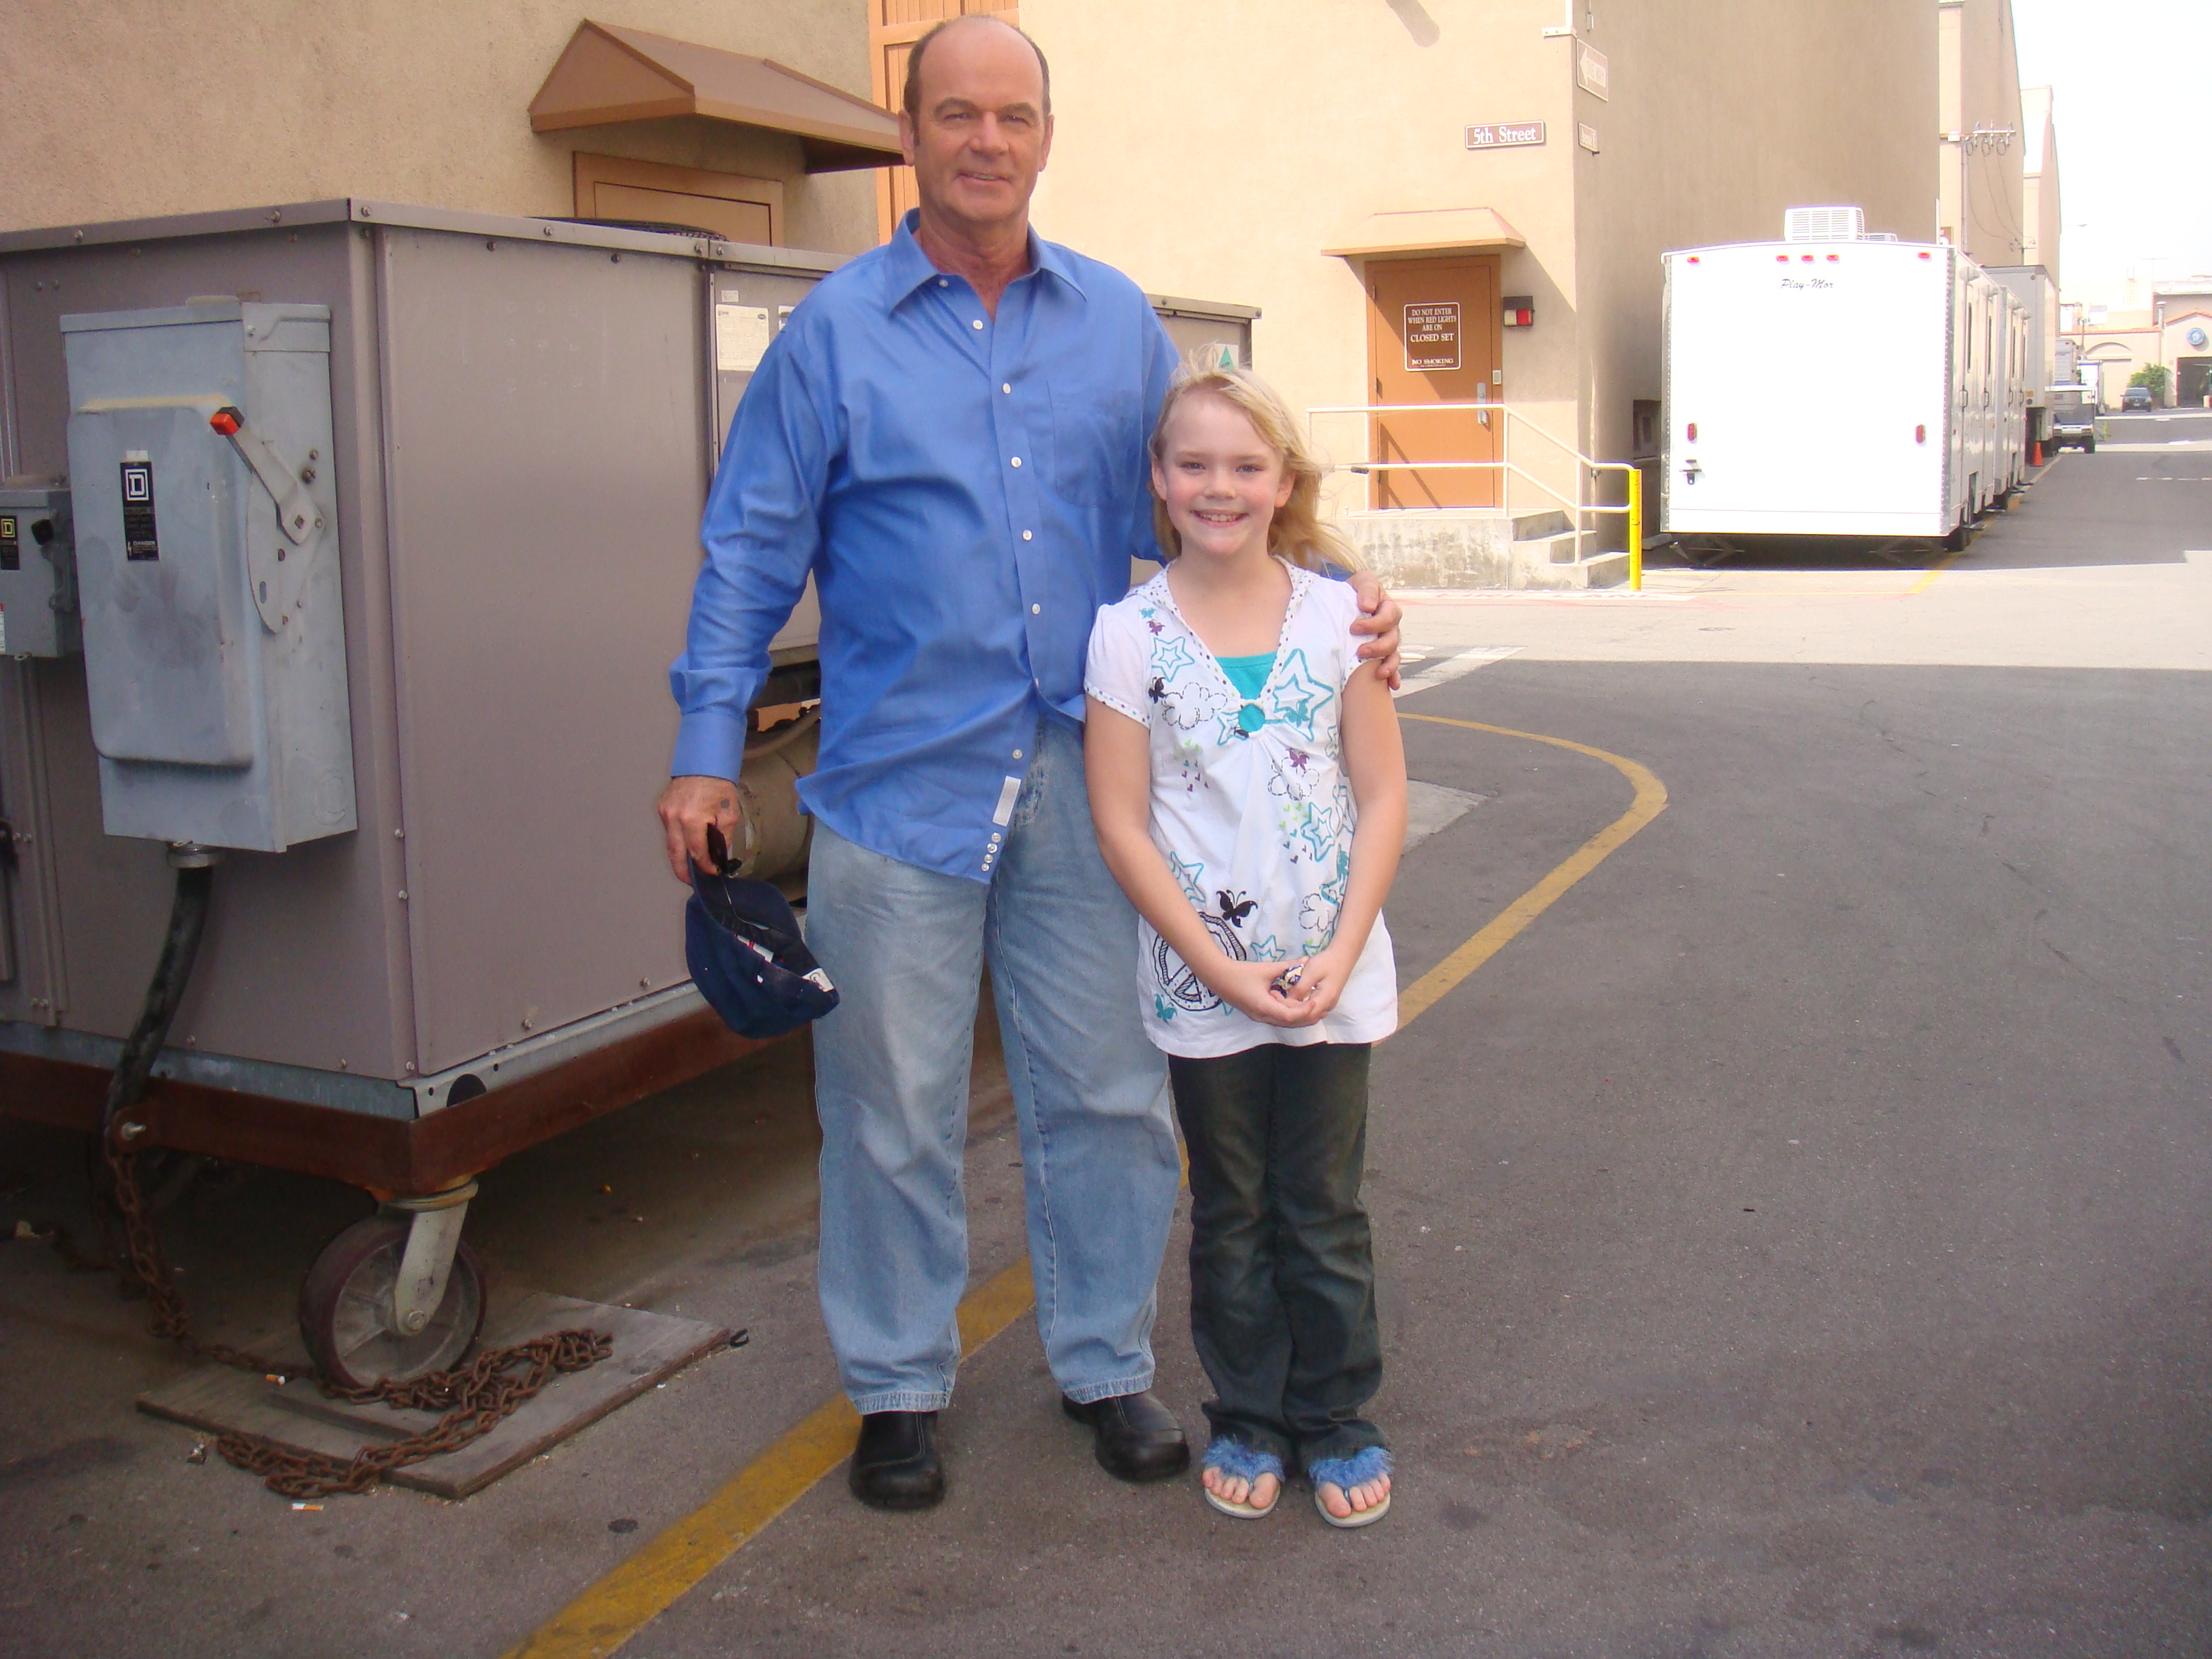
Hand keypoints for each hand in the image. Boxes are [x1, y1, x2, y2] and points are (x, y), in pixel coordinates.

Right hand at [657, 774, 744, 884]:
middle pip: (675, 854)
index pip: (696, 852)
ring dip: (679, 857)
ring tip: (690, 867)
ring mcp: (665, 813)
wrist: (703, 763)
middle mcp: (674, 818)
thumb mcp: (729, 814)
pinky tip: (687, 846)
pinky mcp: (662, 808)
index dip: (704, 866)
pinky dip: (677, 841)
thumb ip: (723, 838)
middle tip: (692, 882)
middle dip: (683, 872)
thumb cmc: (719, 786)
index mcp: (692, 819)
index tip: (712, 872)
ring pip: (670, 844)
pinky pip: (669, 831)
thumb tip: (719, 856)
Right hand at [1203, 958, 1326, 1027]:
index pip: (1290, 1016)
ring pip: (1283, 1022)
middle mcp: (1262, 1015)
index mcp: (1264, 1006)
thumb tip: (1305, 960)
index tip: (1315, 1001)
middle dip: (1306, 1016)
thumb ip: (1287, 966)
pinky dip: (1288, 1013)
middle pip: (1289, 1023)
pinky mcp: (1257, 1013)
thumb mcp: (1266, 968)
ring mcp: (1258, 1016)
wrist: (1217, 977)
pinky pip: (1276, 1017)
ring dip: (1298, 1016)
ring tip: (1313, 1008)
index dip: (1304, 1010)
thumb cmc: (1241, 973)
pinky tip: (1296, 1005)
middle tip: (1322, 1009)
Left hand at [1279, 946, 1354, 1022]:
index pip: (1306, 1014)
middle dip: (1292, 1012)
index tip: (1279, 1000)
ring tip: (1283, 1002)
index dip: (1292, 1010)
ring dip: (1297, 1011)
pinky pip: (1313, 1009)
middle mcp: (1328, 1005)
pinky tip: (1292, 1000)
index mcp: (1326, 999)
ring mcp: (1329, 1004)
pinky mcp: (1327, 1000)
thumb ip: (1300, 987)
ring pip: (1311, 1014)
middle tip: (1278, 1001)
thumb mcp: (1311, 972)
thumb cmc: (1327, 962)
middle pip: (1308, 1017)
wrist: (1343, 956)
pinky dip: (1302, 1007)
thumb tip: (1288, 1000)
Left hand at [1345, 569, 1403, 689]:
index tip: (1353, 628)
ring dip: (1388, 665)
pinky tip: (1392, 685)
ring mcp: (1387, 642)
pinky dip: (1393, 676)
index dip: (1374, 624)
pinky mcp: (1381, 655)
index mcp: (1388, 608)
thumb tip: (1367, 606)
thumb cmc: (1353, 591)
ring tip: (1378, 674)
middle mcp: (1390, 627)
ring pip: (1394, 655)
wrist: (1342, 601)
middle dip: (1378, 647)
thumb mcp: (1361, 581)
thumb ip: (1367, 589)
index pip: (1389, 616)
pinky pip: (1392, 667)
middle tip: (1360, 652)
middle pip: (1393, 639)